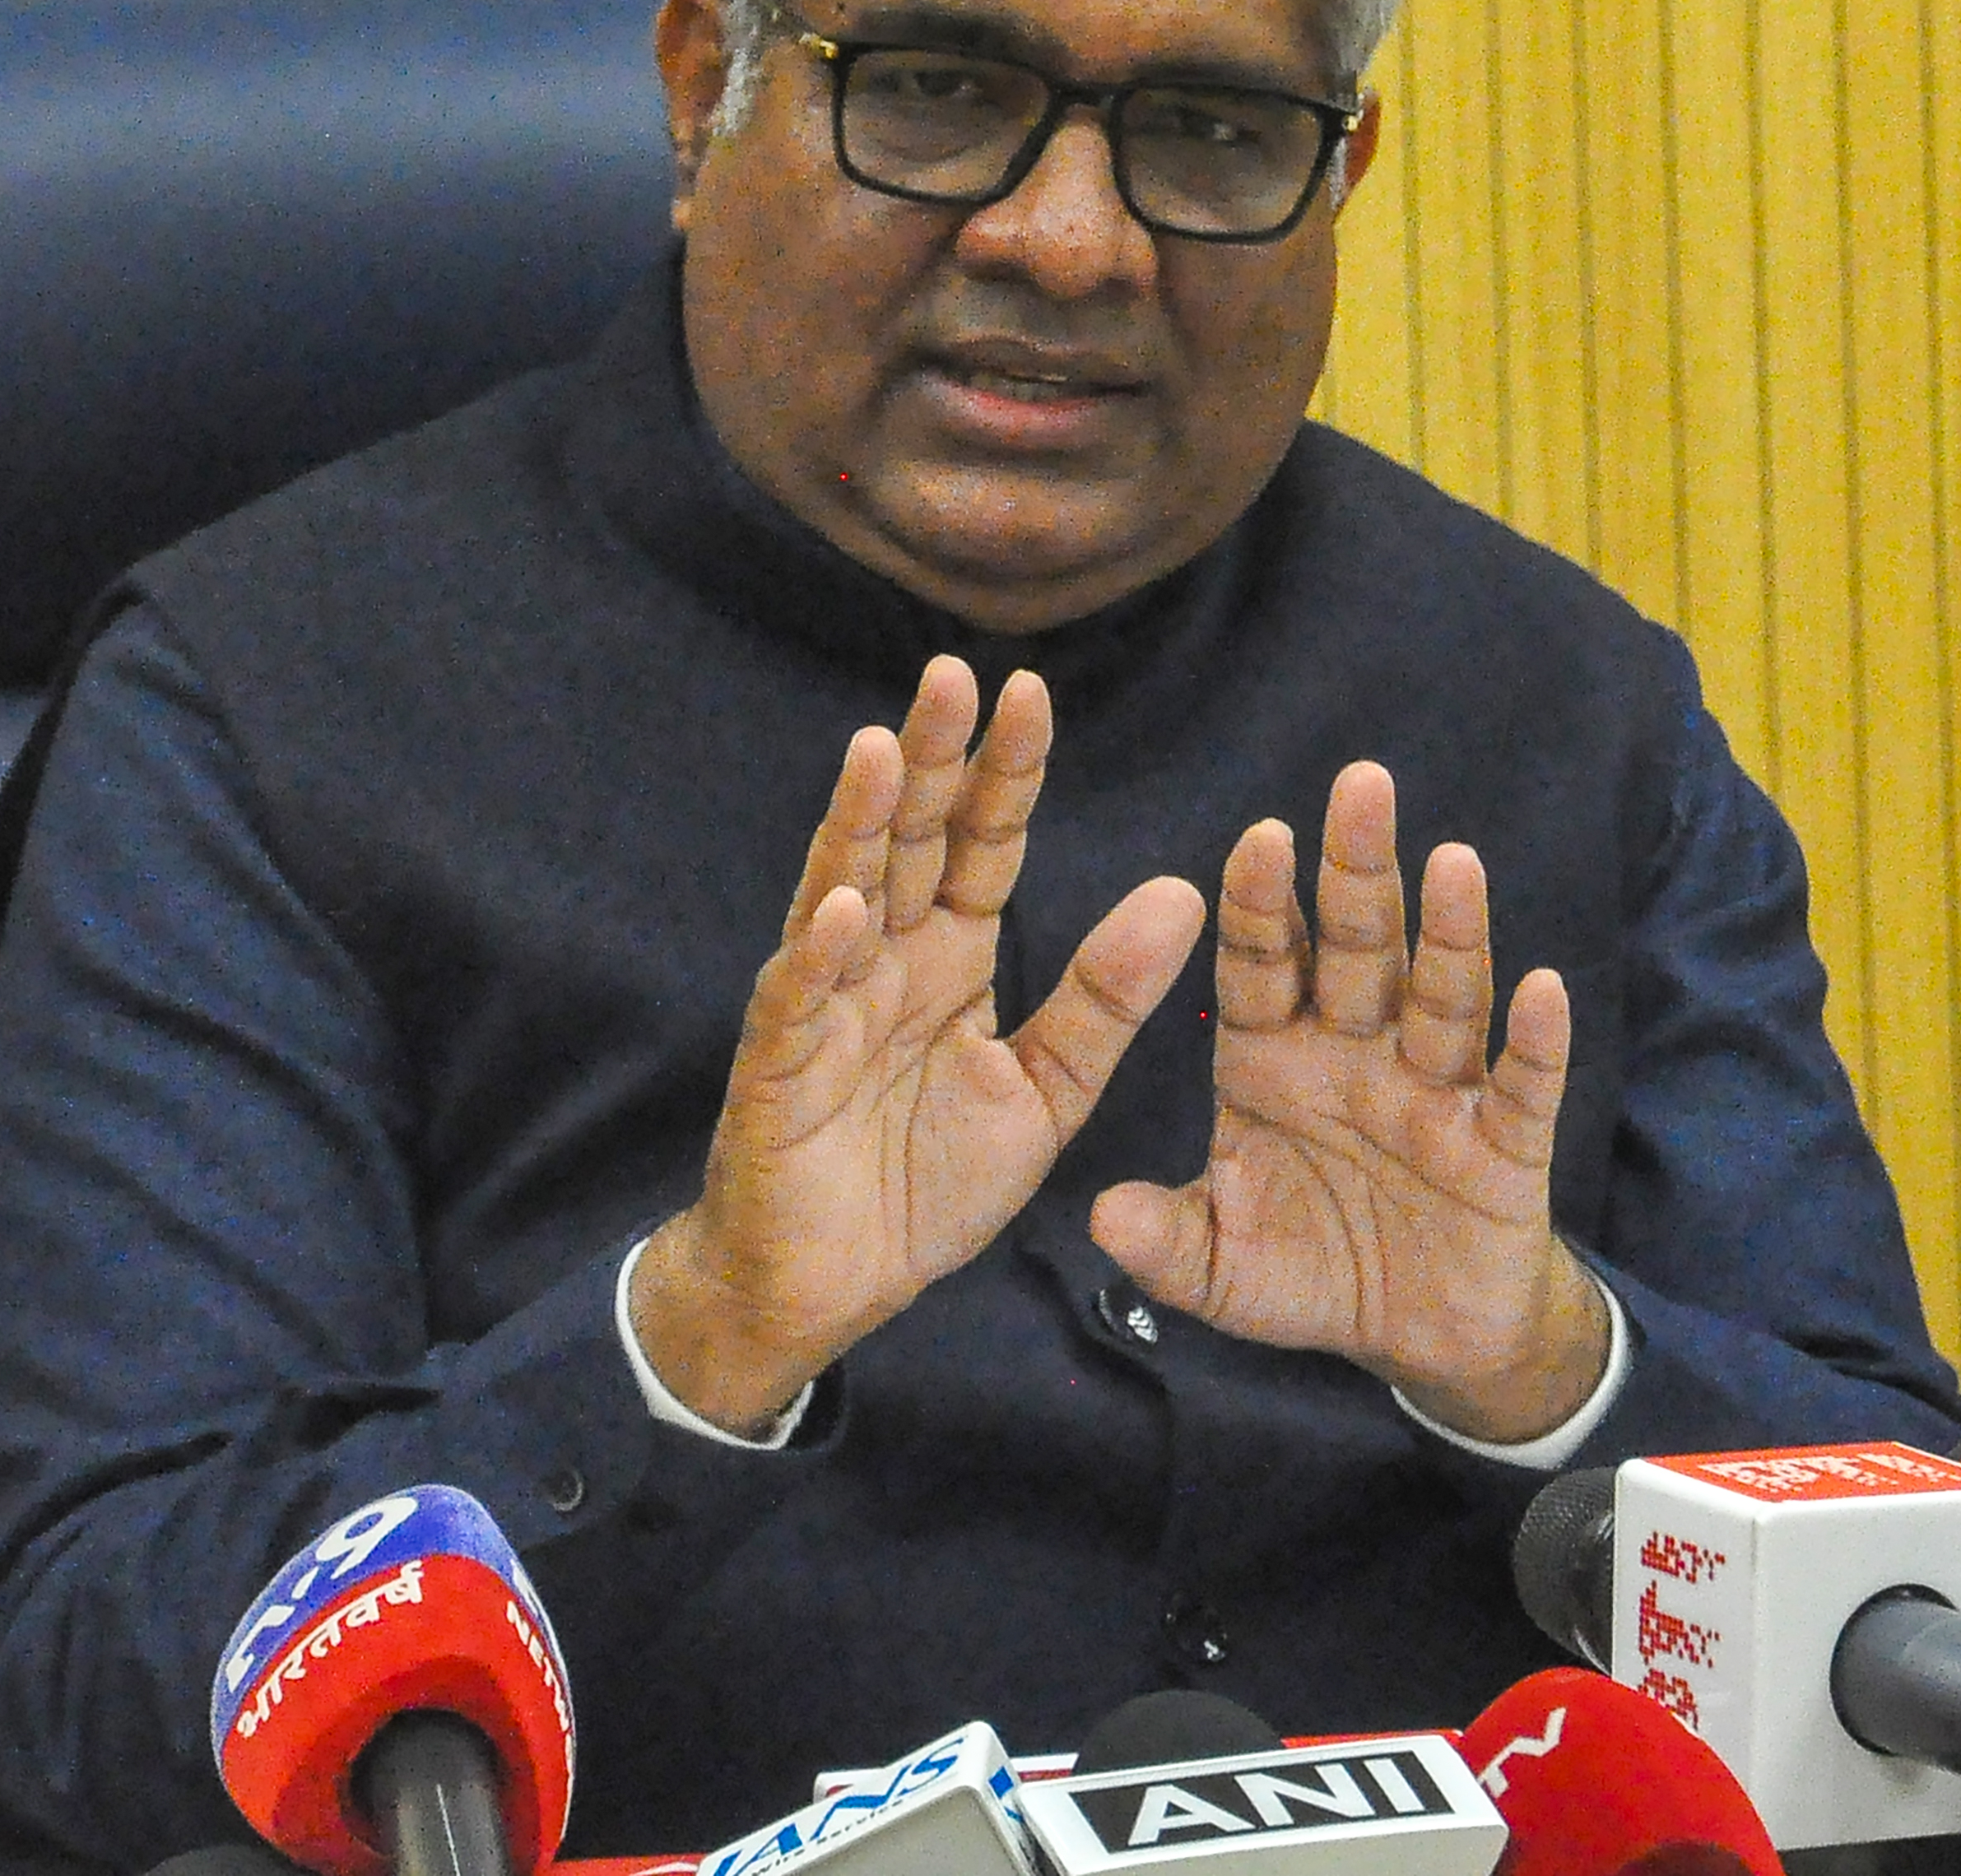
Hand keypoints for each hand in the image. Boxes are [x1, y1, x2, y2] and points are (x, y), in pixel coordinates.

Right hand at [630, 659, 1204, 1432]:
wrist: (834, 1287)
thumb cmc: (924, 1182)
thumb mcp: (1046, 1091)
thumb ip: (1105, 999)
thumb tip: (1182, 892)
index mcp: (952, 957)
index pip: (982, 844)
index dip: (1004, 772)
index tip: (1031, 689)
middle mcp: (883, 962)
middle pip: (909, 842)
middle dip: (931, 759)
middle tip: (951, 673)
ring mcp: (823, 1009)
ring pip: (841, 895)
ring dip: (860, 826)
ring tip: (884, 751)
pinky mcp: (778, 1074)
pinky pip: (799, 1006)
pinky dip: (818, 958)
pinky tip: (842, 910)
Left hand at [1090, 761, 1609, 1443]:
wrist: (1421, 1335)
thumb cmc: (1312, 1272)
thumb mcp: (1222, 1270)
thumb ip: (1167, 1242)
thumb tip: (1102, 1216)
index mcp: (1274, 1061)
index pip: (1265, 967)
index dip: (1262, 905)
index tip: (1259, 837)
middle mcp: (1357, 1054)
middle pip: (1359, 949)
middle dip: (1358, 870)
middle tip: (1360, 784)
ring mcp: (1437, 1092)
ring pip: (1444, 997)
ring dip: (1451, 933)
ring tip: (1454, 863)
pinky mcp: (1506, 1144)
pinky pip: (1524, 1087)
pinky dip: (1536, 1042)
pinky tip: (1543, 990)